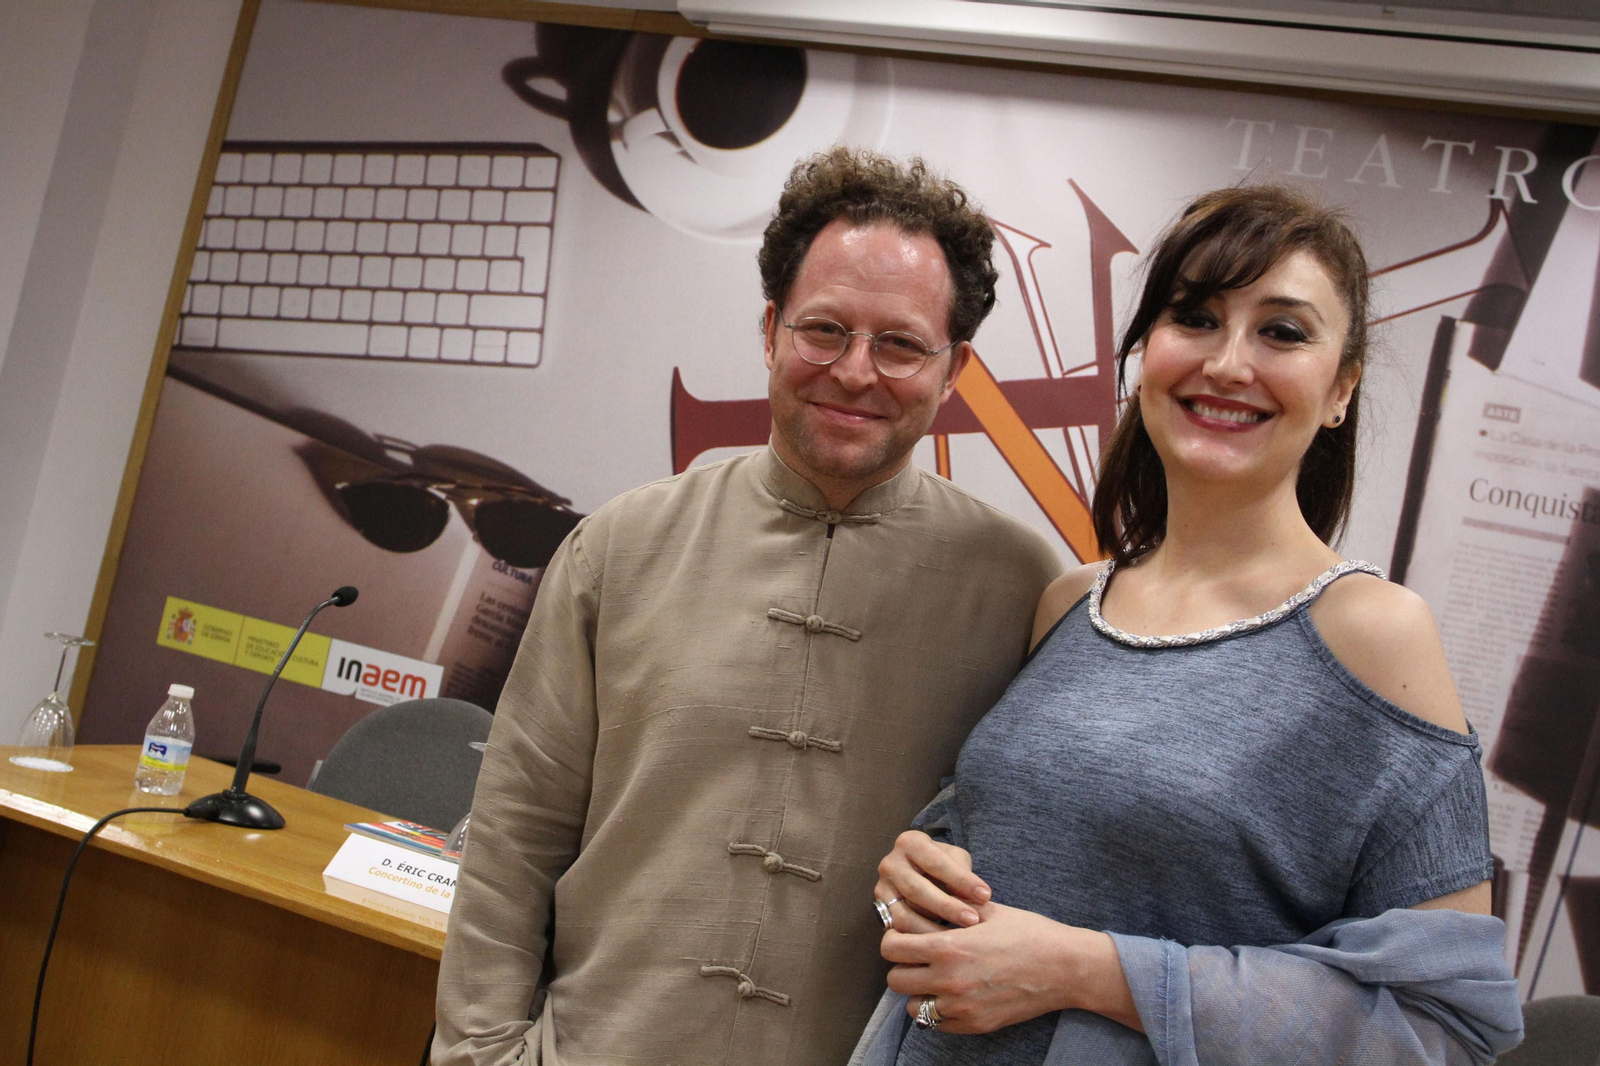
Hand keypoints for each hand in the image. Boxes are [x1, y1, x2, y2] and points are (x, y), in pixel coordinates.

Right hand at [874, 830, 989, 932]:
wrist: (917, 871)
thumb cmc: (942, 864)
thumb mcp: (954, 858)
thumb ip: (963, 872)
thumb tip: (974, 896)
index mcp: (910, 842)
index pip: (937, 862)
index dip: (962, 880)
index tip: (986, 895)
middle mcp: (890, 863)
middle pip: (918, 889)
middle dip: (948, 907)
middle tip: (973, 920)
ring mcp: (882, 888)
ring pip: (905, 914)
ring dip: (933, 928)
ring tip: (958, 937)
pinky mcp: (880, 910)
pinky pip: (899, 928)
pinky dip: (920, 936)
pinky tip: (939, 942)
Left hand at [883, 902, 1140, 1034]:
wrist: (1064, 968)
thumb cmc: (1028, 933)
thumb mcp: (987, 909)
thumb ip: (951, 907)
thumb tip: (928, 897)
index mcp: (948, 946)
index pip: (891, 948)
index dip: (894, 939)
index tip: (905, 936)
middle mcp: (949, 980)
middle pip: (895, 980)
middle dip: (903, 966)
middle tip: (918, 958)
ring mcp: (961, 1007)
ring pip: (913, 1007)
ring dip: (918, 992)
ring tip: (936, 978)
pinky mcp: (975, 1025)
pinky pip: (937, 1024)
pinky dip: (938, 1010)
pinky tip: (953, 994)